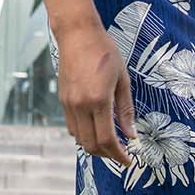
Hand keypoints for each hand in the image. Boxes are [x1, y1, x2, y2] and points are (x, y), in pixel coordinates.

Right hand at [56, 20, 134, 163]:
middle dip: (107, 155)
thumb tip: (130, 134)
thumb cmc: (105, 52)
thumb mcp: (122, 79)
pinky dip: (84, 135)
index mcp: (98, 100)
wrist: (77, 35)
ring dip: (95, 146)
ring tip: (110, 143)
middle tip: (120, 155)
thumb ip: (126, 109)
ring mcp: (69, 104)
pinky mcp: (63, 100)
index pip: (107, 139)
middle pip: (91, 144)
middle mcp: (80, 105)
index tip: (128, 160)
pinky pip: (72, 127)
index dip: (118, 154)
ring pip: (80, 138)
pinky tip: (96, 129)